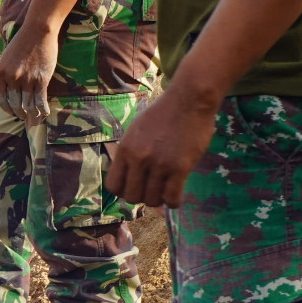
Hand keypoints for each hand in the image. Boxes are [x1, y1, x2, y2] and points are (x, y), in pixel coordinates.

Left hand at [0, 24, 55, 124]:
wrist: (38, 31)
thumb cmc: (22, 42)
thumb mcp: (6, 57)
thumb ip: (5, 72)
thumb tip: (5, 88)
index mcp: (2, 73)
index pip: (0, 99)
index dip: (6, 109)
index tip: (11, 111)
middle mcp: (13, 78)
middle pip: (15, 104)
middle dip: (19, 113)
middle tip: (23, 116)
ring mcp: (27, 79)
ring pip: (28, 105)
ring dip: (31, 113)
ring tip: (34, 115)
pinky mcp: (42, 79)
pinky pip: (40, 101)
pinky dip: (42, 109)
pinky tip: (44, 112)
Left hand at [105, 84, 219, 207]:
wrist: (188, 101)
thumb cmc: (162, 113)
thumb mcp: (136, 130)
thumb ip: (130, 152)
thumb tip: (127, 174)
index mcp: (125, 149)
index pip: (113, 186)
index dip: (123, 190)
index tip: (134, 186)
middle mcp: (139, 159)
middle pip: (132, 197)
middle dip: (142, 196)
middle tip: (152, 189)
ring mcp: (159, 164)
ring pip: (153, 200)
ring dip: (159, 199)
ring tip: (166, 189)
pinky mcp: (180, 168)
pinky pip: (172, 198)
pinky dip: (174, 202)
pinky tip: (176, 195)